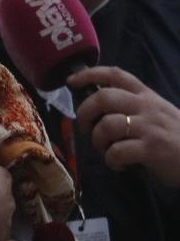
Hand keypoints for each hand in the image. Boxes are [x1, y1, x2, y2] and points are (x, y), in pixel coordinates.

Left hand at [68, 66, 179, 186]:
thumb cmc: (179, 138)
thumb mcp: (160, 114)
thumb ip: (136, 108)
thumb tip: (100, 111)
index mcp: (148, 96)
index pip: (116, 74)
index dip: (90, 74)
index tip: (71, 81)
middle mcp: (147, 107)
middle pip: (103, 98)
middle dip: (84, 112)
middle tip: (84, 127)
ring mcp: (150, 128)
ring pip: (107, 125)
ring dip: (98, 141)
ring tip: (106, 150)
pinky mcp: (152, 150)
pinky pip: (117, 153)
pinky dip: (111, 161)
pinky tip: (119, 166)